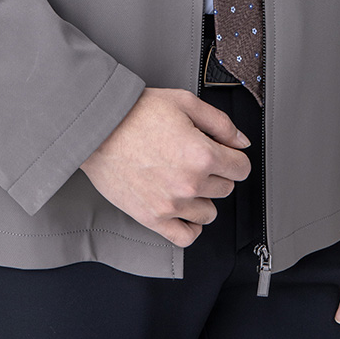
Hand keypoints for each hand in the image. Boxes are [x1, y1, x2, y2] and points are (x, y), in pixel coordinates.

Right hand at [79, 87, 251, 245]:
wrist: (98, 128)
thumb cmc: (136, 113)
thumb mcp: (184, 103)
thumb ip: (220, 123)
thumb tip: (241, 142)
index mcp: (202, 154)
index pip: (241, 168)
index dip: (233, 156)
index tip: (222, 153)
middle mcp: (190, 183)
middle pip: (226, 188)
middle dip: (216, 173)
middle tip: (194, 158)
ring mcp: (171, 205)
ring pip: (209, 212)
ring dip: (203, 198)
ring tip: (184, 180)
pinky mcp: (152, 218)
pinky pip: (186, 236)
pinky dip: (190, 226)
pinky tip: (184, 210)